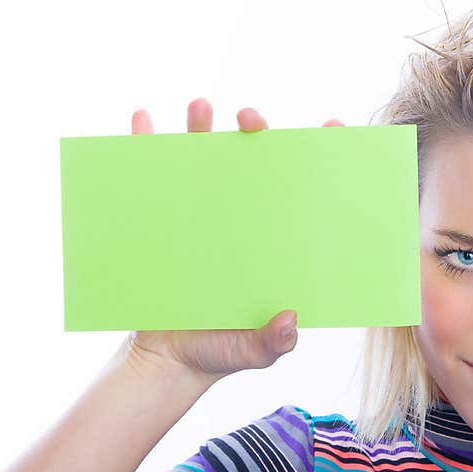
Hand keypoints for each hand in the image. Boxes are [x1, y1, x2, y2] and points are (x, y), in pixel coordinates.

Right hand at [125, 98, 343, 384]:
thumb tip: (289, 320)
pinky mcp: (164, 219)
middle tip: (250, 119)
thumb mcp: (255, 351)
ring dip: (200, 127)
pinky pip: (152, 176)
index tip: (331, 129)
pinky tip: (141, 122)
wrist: (169, 361)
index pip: (303, 193)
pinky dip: (144, 146)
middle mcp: (243, 221)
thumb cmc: (222, 353)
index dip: (320, 159)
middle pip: (253, 164)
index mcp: (275, 243)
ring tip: (199, 108)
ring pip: (204, 160)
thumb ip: (274, 341)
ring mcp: (202, 217)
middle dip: (255, 131)